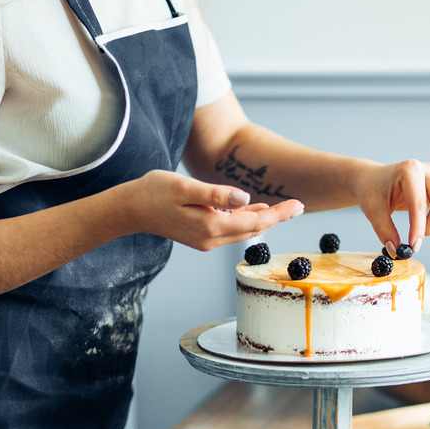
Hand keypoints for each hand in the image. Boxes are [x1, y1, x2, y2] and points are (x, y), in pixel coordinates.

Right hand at [120, 170, 303, 250]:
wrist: (130, 208)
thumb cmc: (155, 192)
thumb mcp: (186, 187)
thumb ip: (217, 194)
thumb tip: (247, 198)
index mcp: (210, 227)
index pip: (254, 222)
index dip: (278, 213)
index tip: (298, 205)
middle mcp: (211, 239)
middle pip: (253, 229)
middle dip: (276, 217)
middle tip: (298, 205)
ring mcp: (206, 241)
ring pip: (243, 231)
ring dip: (262, 218)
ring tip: (283, 208)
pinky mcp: (201, 236)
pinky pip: (231, 230)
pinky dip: (245, 219)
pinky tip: (253, 208)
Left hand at [353, 159, 429, 252]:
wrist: (375, 179)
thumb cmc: (373, 191)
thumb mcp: (372, 209)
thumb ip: (384, 230)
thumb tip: (396, 250)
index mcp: (409, 170)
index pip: (419, 203)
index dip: (418, 227)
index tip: (414, 245)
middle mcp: (428, 170)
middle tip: (419, 236)